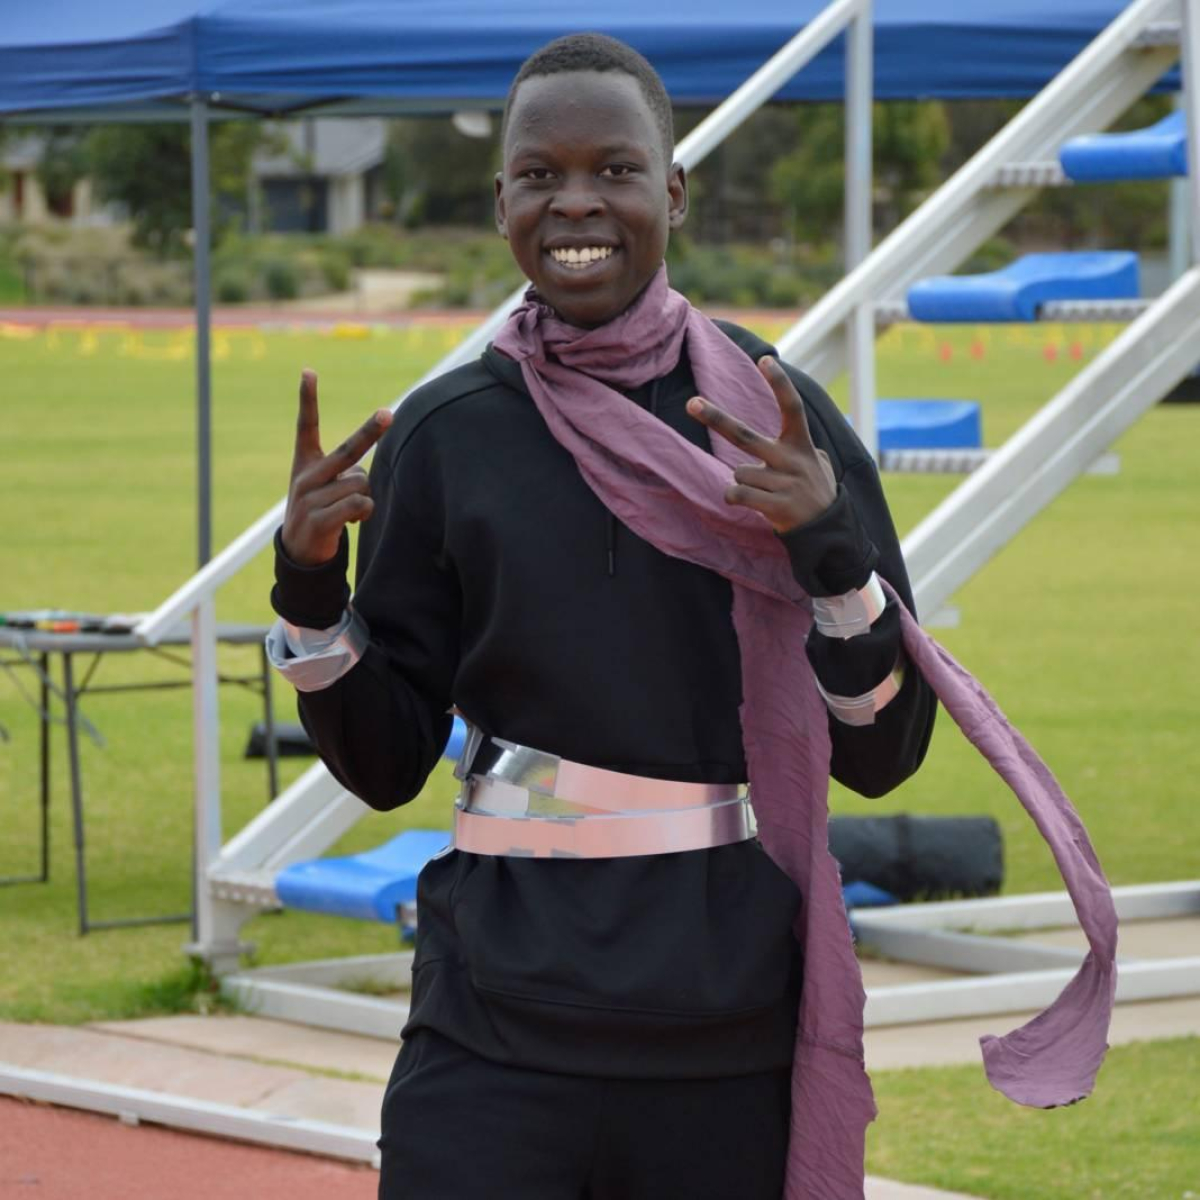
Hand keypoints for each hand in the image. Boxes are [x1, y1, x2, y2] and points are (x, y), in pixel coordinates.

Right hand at [281, 369, 392, 566]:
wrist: (299, 551)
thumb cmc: (320, 510)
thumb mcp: (325, 487)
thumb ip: (345, 474)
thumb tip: (364, 481)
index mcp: (305, 462)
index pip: (306, 426)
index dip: (308, 399)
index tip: (308, 371)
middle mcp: (306, 476)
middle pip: (348, 450)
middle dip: (371, 432)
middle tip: (388, 413)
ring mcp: (310, 498)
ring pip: (361, 484)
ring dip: (364, 497)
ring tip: (348, 509)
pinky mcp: (318, 519)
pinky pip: (359, 504)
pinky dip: (364, 512)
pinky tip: (352, 520)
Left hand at [686, 356, 836, 533]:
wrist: (829, 531)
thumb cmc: (816, 491)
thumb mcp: (817, 461)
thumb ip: (801, 442)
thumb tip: (793, 418)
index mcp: (801, 444)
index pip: (792, 406)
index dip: (779, 382)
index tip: (764, 359)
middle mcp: (792, 460)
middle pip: (745, 436)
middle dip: (716, 418)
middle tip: (692, 403)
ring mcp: (785, 483)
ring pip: (739, 473)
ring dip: (743, 482)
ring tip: (764, 492)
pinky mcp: (777, 507)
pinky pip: (738, 494)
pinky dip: (734, 497)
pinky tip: (745, 501)